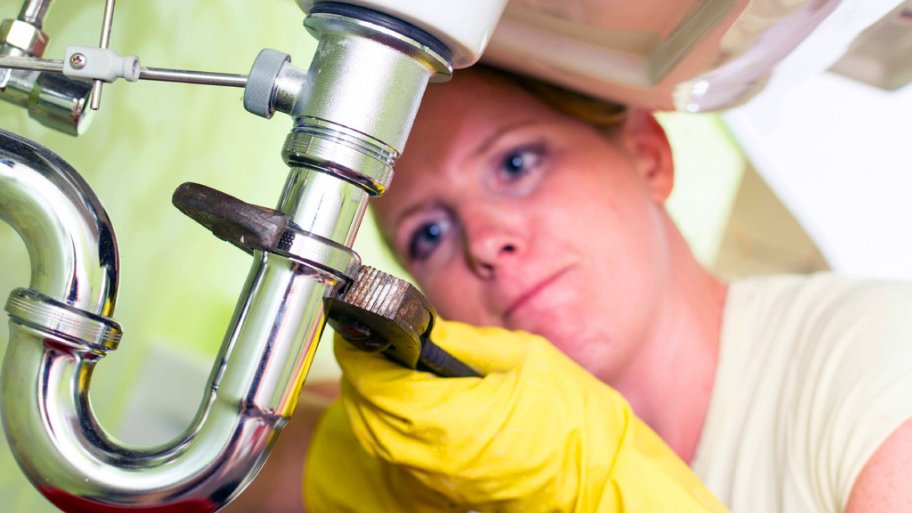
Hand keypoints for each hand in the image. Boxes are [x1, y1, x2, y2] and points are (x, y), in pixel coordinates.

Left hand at [305, 321, 726, 512]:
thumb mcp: (524, 358)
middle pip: (368, 413)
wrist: (599, 477)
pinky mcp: (445, 488)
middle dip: (361, 375)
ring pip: (377, 438)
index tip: (356, 331)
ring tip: (382, 370)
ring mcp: (437, 477)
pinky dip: (390, 428)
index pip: (379, 384)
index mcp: (452, 417)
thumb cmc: (573, 418)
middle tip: (365, 344)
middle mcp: (434, 455)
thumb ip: (464, 341)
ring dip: (371, 403)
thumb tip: (421, 325)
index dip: (359, 354)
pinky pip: (398, 457)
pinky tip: (405, 406)